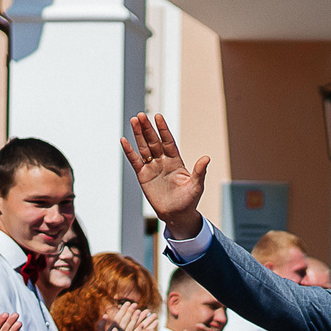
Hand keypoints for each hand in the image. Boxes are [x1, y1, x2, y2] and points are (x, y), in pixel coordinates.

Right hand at [123, 113, 209, 239]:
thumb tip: (207, 157)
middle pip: (154, 141)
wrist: (177, 215)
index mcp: (176, 161)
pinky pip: (135, 161)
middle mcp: (163, 161)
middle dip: (148, 128)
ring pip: (144, 148)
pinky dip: (129, 151)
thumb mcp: (196, 186)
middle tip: (141, 115)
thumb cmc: (189, 200)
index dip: (163, 129)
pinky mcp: (143, 176)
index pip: (168, 141)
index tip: (158, 117)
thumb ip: (200, 171)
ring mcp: (152, 167)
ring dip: (138, 135)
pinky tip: (124, 140)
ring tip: (133, 121)